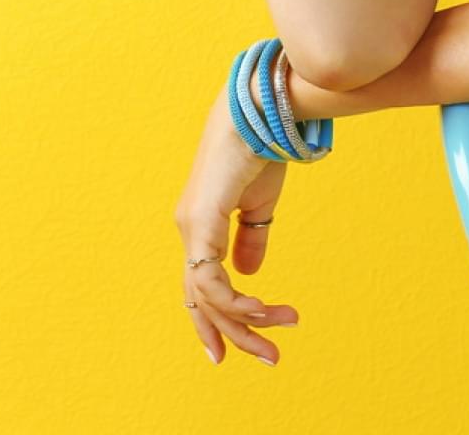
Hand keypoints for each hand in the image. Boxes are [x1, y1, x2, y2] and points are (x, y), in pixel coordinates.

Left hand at [174, 82, 300, 367]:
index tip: (234, 351)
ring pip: (208, 297)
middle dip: (234, 334)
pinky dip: (236, 301)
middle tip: (268, 358)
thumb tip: (248, 276)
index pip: (201, 284)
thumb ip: (251, 238)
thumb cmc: (260, 147)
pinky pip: (212, 280)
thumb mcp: (260, 203)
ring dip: (245, 322)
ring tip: (279, 332)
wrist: (261, 110)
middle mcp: (190, 229)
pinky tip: (261, 308)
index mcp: (201, 224)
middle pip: (202, 300)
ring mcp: (192, 227)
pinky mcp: (201, 222)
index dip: (214, 320)